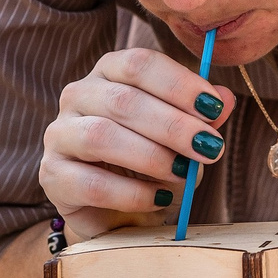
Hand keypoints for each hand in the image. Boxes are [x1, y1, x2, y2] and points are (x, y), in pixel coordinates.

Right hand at [39, 47, 234, 236]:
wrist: (120, 213)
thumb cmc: (153, 164)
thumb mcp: (184, 138)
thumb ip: (202, 117)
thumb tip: (225, 98)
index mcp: (110, 71)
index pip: (139, 63)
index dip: (179, 83)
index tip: (214, 107)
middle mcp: (78, 94)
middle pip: (123, 100)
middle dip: (173, 125)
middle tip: (209, 147)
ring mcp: (59, 134)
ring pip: (101, 136)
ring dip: (151, 156)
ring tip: (183, 173)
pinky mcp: (51, 176)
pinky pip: (91, 183)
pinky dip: (132, 193)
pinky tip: (160, 199)